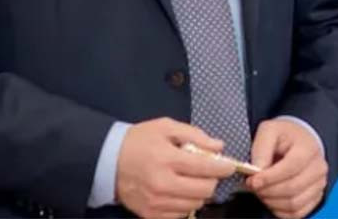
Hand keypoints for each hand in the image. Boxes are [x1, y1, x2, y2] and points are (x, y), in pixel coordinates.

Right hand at [115, 117, 236, 218]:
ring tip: (191, 180)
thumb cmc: (139, 140)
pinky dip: (185, 204)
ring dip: (199, 193)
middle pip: (204, 191)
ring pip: (195, 205)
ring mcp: (156, 203)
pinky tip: (179, 191)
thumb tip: (219, 146)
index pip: (206, 168)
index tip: (229, 165)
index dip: (223, 167)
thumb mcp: (165, 127)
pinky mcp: (151, 215)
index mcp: (167, 159)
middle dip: (212, 180)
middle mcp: (163, 184)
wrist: (108, 160)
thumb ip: (194, 135)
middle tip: (207, 171)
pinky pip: (180, 215)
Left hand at [245, 119, 326, 218]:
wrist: (300, 141)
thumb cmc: (284, 136)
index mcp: (308, 148)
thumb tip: (257, 171)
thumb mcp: (269, 131)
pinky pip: (297, 213)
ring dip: (272, 202)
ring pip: (294, 204)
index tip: (252, 180)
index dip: (269, 177)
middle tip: (252, 186)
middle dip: (267, 191)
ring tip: (260, 191)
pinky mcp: (315, 198)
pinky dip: (280, 210)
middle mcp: (318, 168)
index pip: (291, 167)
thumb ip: (261, 148)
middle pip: (292, 188)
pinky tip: (271, 198)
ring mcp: (319, 185)